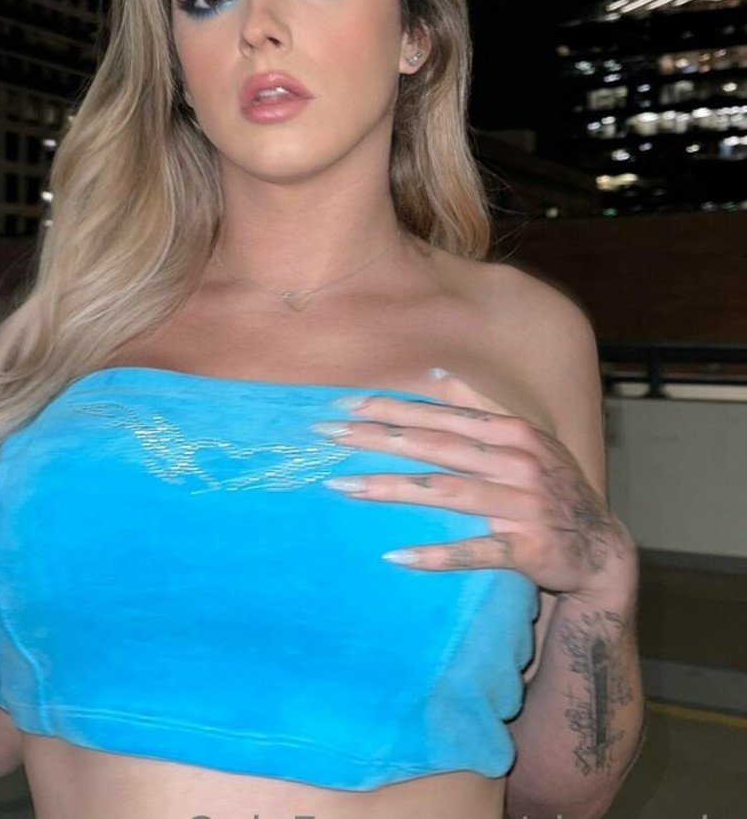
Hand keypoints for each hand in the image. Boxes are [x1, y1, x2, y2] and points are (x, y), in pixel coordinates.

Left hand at [314, 373, 633, 597]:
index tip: (346, 404)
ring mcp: (524, 507)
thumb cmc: (552, 488)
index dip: (393, 408)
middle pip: (436, 448)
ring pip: (446, 493)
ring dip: (391, 489)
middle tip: (328, 436)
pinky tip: (395, 556)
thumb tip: (437, 376)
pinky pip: (475, 552)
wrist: (603, 552)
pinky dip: (436, 555)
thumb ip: (482, 408)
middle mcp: (518, 463)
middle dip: (378, 439)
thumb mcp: (527, 441)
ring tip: (343, 488)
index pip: (441, 416)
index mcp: (513, 432)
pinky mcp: (529, 550)